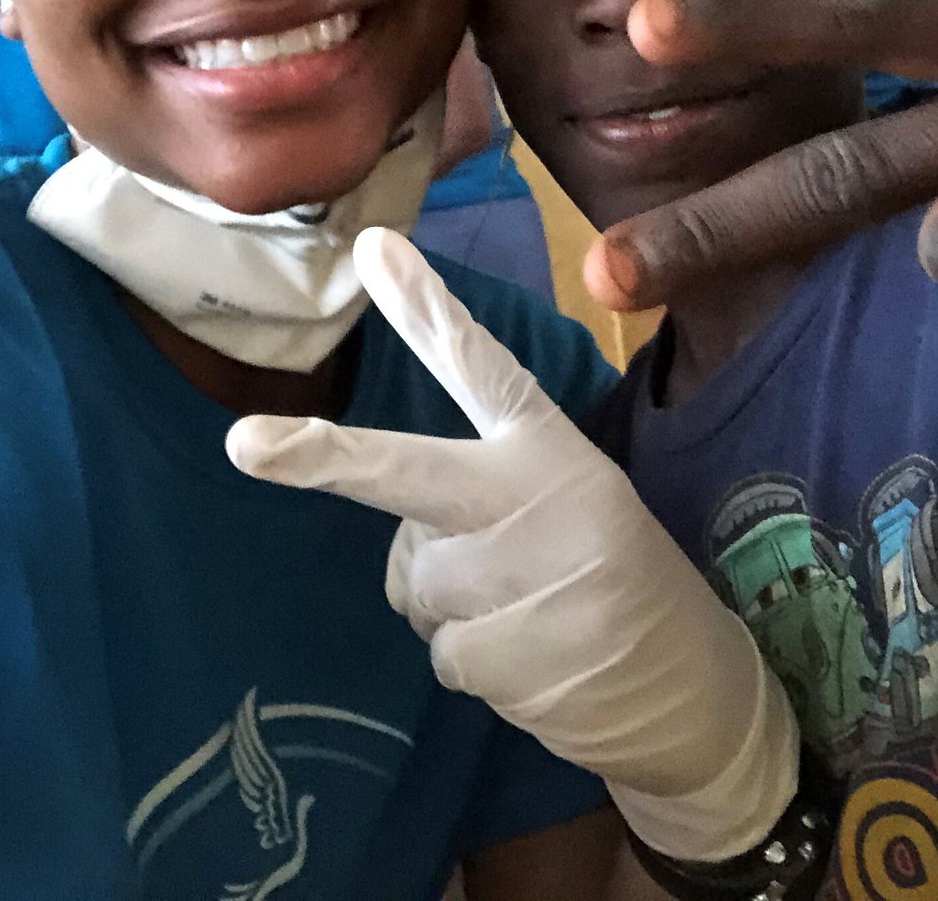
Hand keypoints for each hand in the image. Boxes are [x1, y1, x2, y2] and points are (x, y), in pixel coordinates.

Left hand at [226, 229, 797, 863]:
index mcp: (549, 449)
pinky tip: (534, 654)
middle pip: (405, 471)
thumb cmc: (612, 575)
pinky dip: (474, 656)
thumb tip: (390, 517)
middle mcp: (532, 499)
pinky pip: (440, 648)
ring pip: (413, 578)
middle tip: (246, 445)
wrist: (691, 690)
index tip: (372, 248)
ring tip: (526, 605)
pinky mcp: (510, 654)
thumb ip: (476, 487)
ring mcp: (520, 579)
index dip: (425, 309)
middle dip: (317, 457)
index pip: (480, 365)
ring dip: (449, 599)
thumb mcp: (571, 498)